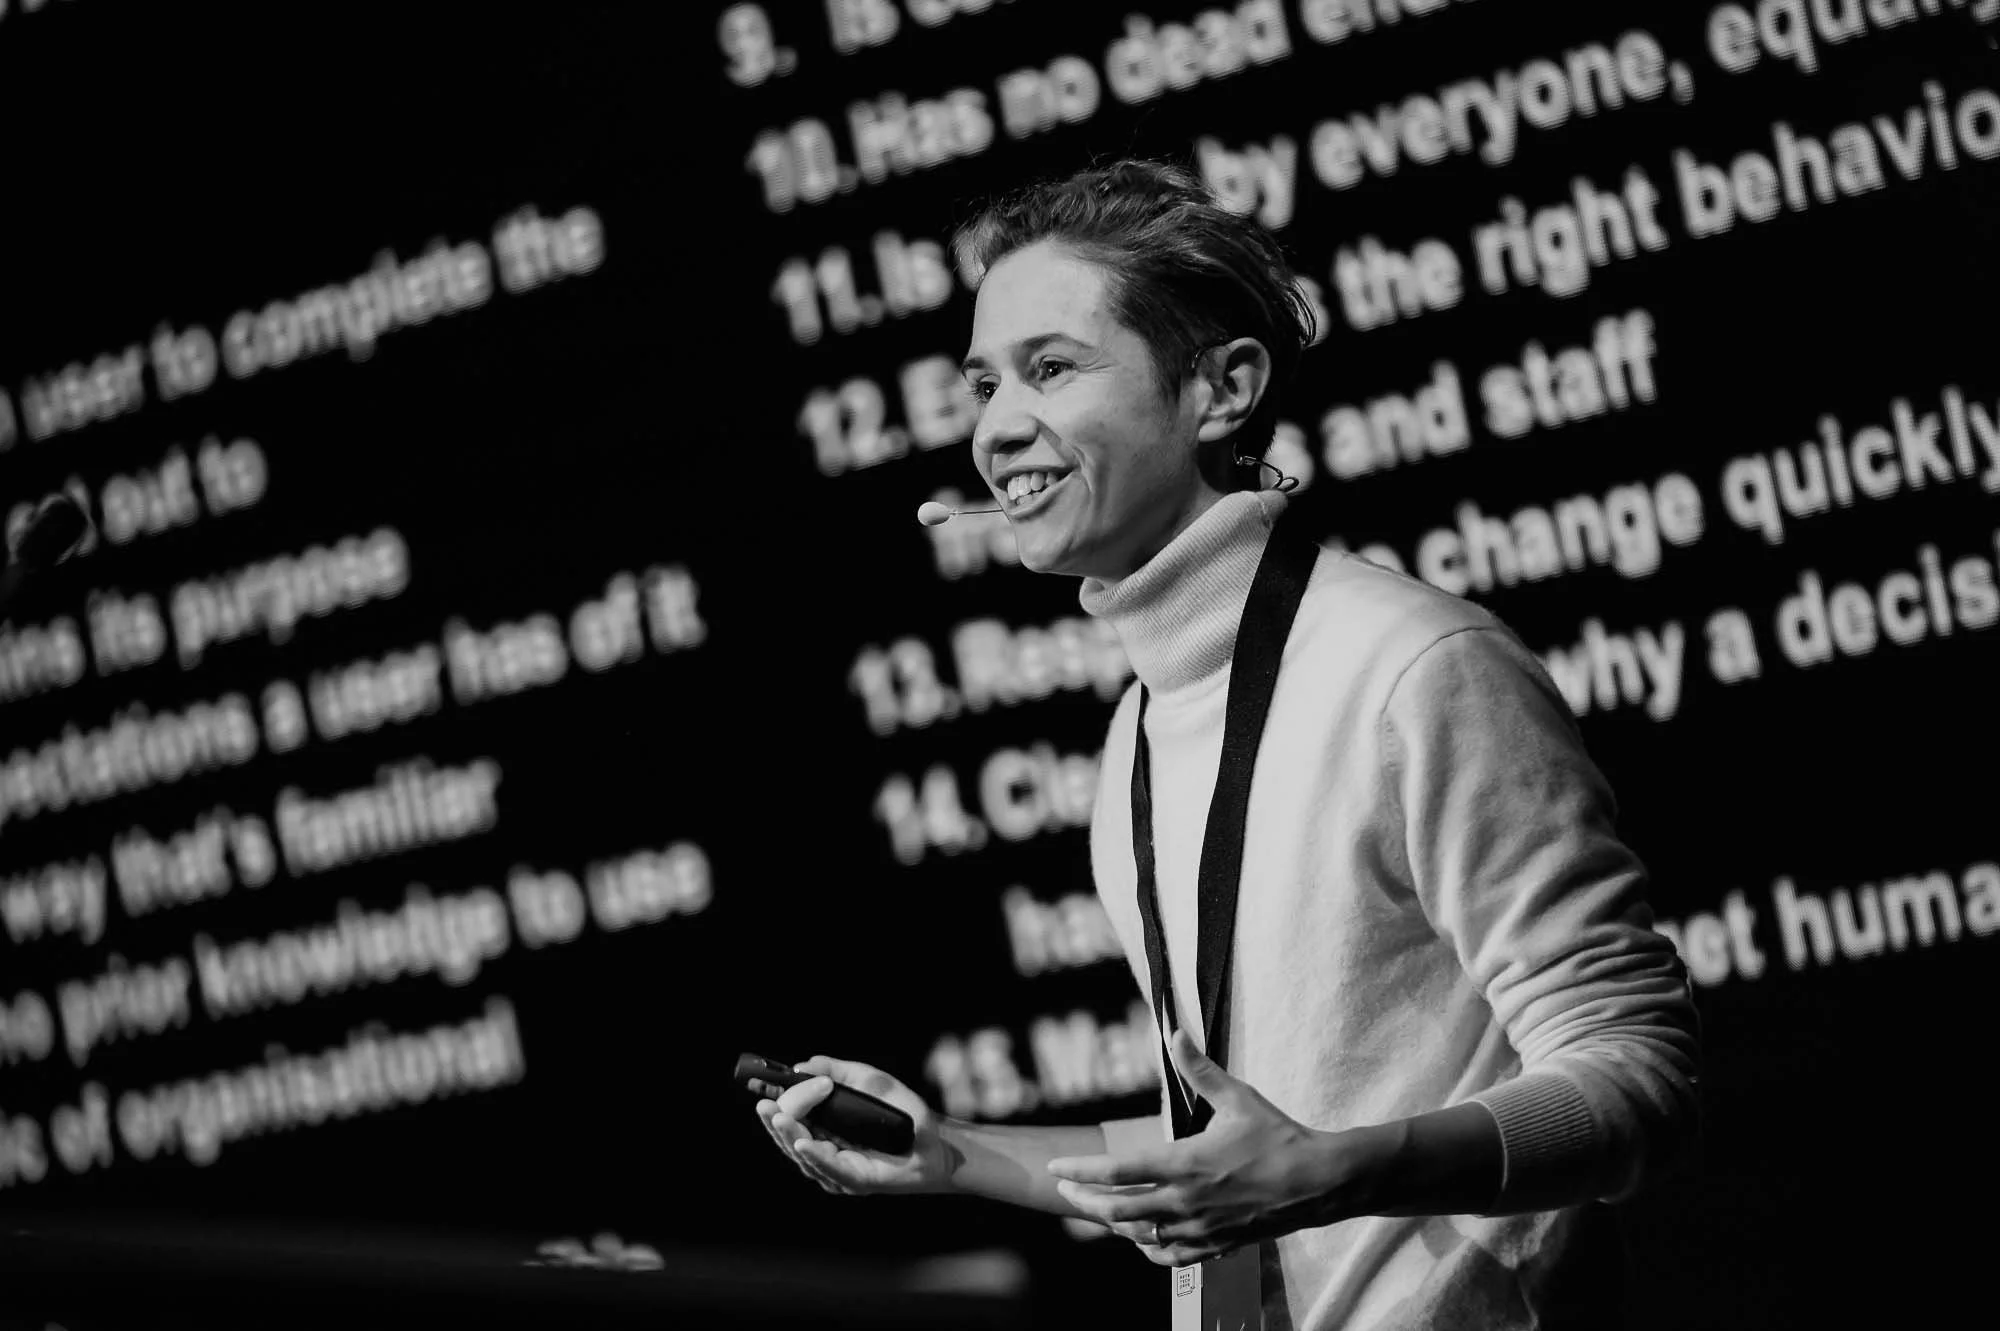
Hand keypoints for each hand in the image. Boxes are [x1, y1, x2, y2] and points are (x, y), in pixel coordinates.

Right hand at [752, 1055, 951, 1196]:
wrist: (935, 1139)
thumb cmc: (901, 1112)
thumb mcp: (868, 1081)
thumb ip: (836, 1071)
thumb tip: (802, 1065)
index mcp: (822, 1128)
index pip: (791, 1117)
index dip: (778, 1104)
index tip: (768, 1089)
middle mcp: (824, 1152)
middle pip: (789, 1139)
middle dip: (776, 1121)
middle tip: (764, 1105)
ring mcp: (837, 1170)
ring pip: (803, 1155)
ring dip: (790, 1136)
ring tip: (778, 1117)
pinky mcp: (854, 1181)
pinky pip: (830, 1169)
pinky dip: (816, 1156)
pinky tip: (804, 1144)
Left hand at [1046, 1029, 1379, 1266]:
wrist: (1317, 1183)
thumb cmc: (1277, 1138)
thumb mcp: (1237, 1097)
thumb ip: (1199, 1069)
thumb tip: (1176, 1034)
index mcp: (1184, 1164)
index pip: (1117, 1170)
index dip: (1080, 1170)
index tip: (1055, 1168)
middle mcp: (1185, 1201)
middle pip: (1117, 1209)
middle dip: (1084, 1201)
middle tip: (1066, 1192)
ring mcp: (1199, 1228)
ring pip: (1140, 1235)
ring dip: (1114, 1224)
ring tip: (1098, 1210)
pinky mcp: (1216, 1245)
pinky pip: (1170, 1256)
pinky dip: (1149, 1247)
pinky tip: (1142, 1237)